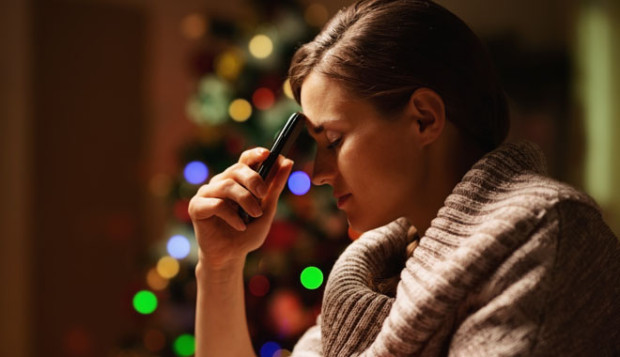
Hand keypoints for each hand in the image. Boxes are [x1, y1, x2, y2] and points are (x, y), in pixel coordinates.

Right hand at [188, 147, 293, 269]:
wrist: (230, 257)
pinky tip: (240, 226)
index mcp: (237, 180)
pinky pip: (216, 204)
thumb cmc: (247, 233)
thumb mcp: (266, 210)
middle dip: (253, 179)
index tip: (268, 154)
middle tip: (263, 193)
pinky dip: (232, 216)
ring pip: (227, 186)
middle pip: (237, 169)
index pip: (245, 160)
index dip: (255, 154)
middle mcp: (220, 182)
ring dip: (245, 200)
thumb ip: (275, 188)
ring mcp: (206, 193)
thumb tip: (288, 162)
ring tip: (254, 216)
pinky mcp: (196, 207)